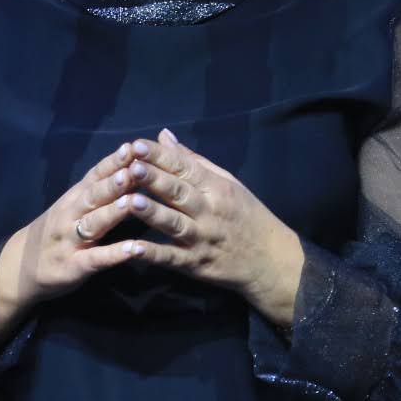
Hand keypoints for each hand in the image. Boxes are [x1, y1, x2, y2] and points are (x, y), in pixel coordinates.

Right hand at [0, 142, 153, 349]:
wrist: (19, 267)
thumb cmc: (55, 231)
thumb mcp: (72, 206)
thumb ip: (98, 189)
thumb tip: (134, 165)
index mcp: (74, 198)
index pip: (95, 175)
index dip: (113, 161)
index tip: (133, 147)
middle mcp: (70, 215)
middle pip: (93, 196)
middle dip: (114, 182)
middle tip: (135, 168)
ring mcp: (70, 241)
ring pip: (93, 224)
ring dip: (113, 212)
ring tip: (133, 202)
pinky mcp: (73, 266)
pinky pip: (95, 259)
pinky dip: (115, 254)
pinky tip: (134, 249)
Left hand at [118, 128, 305, 327]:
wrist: (271, 260)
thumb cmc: (247, 215)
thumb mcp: (228, 182)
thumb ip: (193, 161)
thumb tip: (164, 135)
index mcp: (216, 188)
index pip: (185, 168)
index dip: (161, 157)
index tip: (136, 145)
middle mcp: (209, 211)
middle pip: (179, 193)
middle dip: (154, 179)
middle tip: (131, 166)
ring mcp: (202, 239)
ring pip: (174, 224)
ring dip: (152, 213)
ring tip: (130, 201)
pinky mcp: (196, 264)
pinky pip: (173, 258)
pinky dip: (153, 254)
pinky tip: (133, 248)